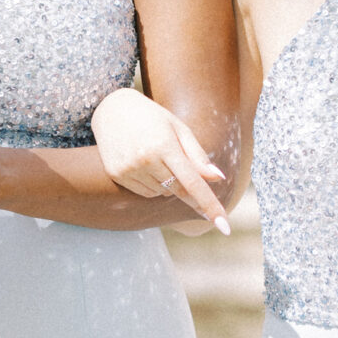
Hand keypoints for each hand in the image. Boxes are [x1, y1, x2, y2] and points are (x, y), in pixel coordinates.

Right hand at [90, 89, 230, 231]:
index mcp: (165, 145)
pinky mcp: (116, 174)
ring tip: (155, 157)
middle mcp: (145, 160)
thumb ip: (197, 155)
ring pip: (161, 193)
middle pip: (178, 190)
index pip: (193, 183)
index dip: (210, 206)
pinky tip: (143, 164)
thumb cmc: (153, 117)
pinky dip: (151, 185)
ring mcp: (128, 169)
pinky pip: (145, 193)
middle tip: (177, 162)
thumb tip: (218, 178)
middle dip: (186, 185)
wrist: (112, 109)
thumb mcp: (179, 129)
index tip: (225, 228)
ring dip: (166, 183)